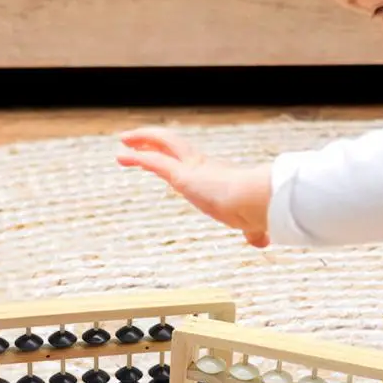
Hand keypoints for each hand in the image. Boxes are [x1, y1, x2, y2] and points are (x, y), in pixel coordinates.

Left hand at [117, 127, 272, 247]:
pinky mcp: (182, 175)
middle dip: (155, 142)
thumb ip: (252, 230)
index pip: (191, 163)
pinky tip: (122, 155)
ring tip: (124, 141)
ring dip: (142, 141)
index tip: (163, 160)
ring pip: (163, 145)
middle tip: (137, 143)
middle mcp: (204, 167)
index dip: (175, 160)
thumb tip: (260, 241)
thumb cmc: (257, 209)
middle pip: (175, 146)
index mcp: (218, 175)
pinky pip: (155, 161)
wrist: (259, 202)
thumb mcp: (251, 221)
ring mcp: (193, 168)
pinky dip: (136, 156)